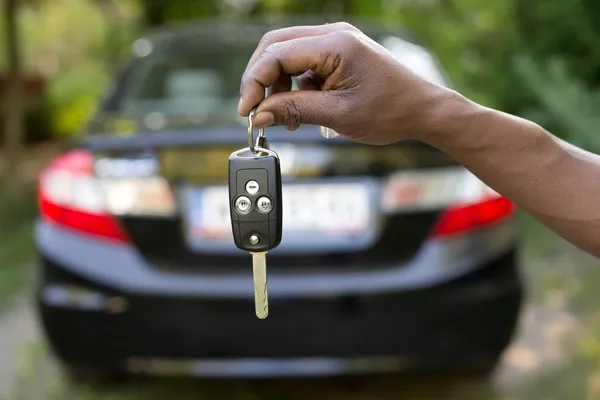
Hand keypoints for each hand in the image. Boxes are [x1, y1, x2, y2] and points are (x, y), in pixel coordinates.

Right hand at [238, 22, 458, 144]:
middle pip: (276, 46)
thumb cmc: (390, 111)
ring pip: (287, 54)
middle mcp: (334, 34)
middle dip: (260, 78)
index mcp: (336, 43)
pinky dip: (294, 85)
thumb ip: (293, 111)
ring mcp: (337, 42)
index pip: (277, 53)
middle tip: (254, 110)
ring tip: (282, 117)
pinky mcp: (338, 54)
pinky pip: (303, 63)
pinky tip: (298, 108)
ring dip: (277, 84)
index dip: (254, 82)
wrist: (422, 111)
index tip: (246, 111)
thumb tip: (259, 115)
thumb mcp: (337, 115)